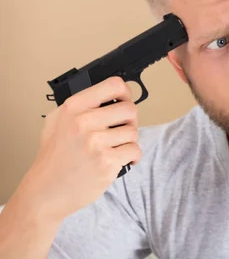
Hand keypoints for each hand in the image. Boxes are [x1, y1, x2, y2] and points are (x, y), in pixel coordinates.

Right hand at [16, 77, 141, 222]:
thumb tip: (109, 95)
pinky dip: (132, 157)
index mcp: (73, 108)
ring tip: (114, 148)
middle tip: (121, 129)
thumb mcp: (56, 122)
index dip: (125, 92)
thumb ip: (81, 106)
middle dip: (130, 120)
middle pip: (130, 109)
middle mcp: (84, 122)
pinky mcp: (106, 162)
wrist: (45, 191)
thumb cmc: (53, 158)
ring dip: (128, 141)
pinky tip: (120, 160)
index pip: (113, 85)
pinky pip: (135, 151)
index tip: (125, 100)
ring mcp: (96, 143)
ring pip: (133, 132)